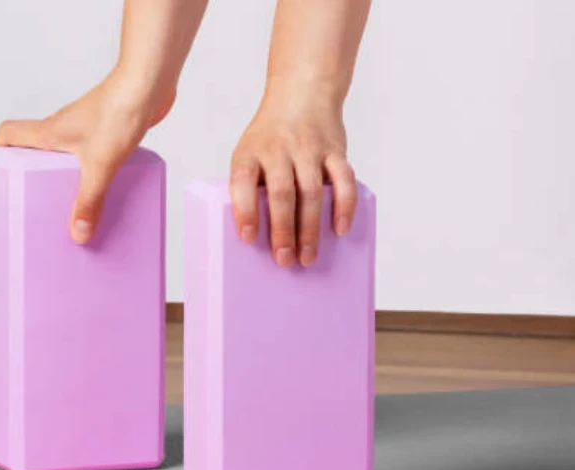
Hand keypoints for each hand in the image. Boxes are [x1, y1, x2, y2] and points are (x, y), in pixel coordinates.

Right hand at [0, 71, 173, 243]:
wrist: (148, 84)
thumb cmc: (119, 111)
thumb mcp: (100, 165)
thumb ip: (89, 201)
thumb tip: (78, 234)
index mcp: (48, 132)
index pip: (8, 134)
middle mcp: (62, 127)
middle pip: (35, 149)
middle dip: (34, 174)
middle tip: (39, 201)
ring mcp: (85, 127)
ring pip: (65, 153)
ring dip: (65, 175)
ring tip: (74, 202)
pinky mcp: (106, 129)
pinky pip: (91, 153)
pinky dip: (92, 170)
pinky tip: (108, 188)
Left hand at [229, 85, 356, 267]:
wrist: (302, 92)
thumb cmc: (270, 137)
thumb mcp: (249, 152)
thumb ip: (251, 186)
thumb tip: (256, 236)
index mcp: (250, 152)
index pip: (243, 182)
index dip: (245, 211)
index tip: (248, 238)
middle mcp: (278, 149)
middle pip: (281, 193)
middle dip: (283, 230)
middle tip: (284, 260)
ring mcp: (308, 149)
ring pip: (311, 192)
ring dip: (310, 228)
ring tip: (307, 256)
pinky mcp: (335, 149)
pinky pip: (343, 179)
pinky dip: (343, 206)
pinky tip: (340, 229)